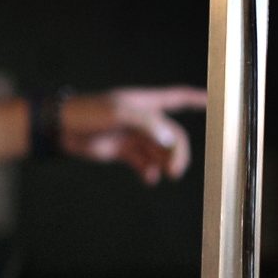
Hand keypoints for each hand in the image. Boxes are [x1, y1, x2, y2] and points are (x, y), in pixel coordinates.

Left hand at [59, 86, 207, 185]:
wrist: (62, 128)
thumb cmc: (89, 112)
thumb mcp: (120, 112)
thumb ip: (147, 124)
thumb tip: (169, 140)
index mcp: (147, 102)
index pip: (179, 98)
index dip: (198, 100)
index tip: (215, 102)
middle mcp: (144, 119)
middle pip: (172, 135)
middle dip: (177, 152)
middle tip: (176, 170)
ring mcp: (134, 135)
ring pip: (159, 151)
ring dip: (165, 163)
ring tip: (165, 175)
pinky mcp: (122, 151)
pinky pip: (143, 162)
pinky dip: (148, 171)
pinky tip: (149, 179)